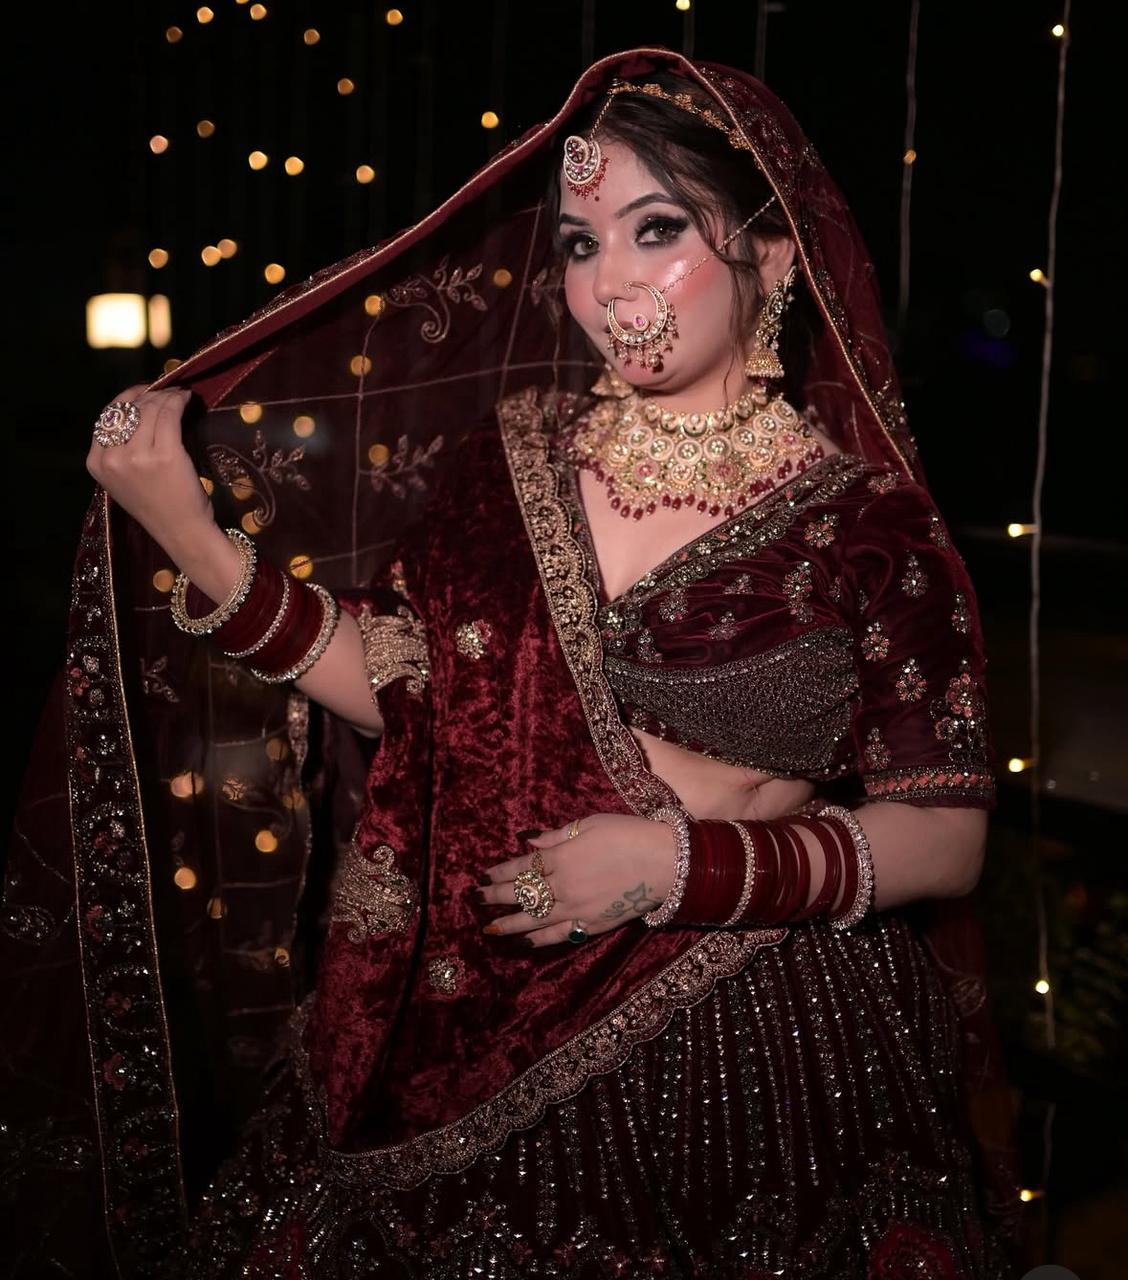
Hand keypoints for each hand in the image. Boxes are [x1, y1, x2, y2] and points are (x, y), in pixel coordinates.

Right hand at [86, 385, 214, 550]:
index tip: (145, 392)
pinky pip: (168, 414)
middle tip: (167, 392)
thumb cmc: (158, 506)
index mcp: (95, 463)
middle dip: (150, 395)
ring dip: (166, 396)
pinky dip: (178, 401)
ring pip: (149, 408)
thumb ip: (120, 448)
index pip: (106, 417)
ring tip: (180, 396)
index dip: (127, 398)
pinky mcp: (164, 454)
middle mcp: (111, 458)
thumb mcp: (124, 478)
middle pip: (128, 409)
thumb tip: (138, 405)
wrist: (181, 532)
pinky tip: (187, 400)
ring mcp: (136, 456)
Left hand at [477, 814, 676, 946]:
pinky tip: (524, 943)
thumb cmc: (630, 834)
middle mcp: (563, 885)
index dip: (500, 871)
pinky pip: (560, 936)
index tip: (483, 875)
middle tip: (476, 900)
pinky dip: (540, 940)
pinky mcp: (592, 925)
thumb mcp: (591, 824)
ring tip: (489, 928)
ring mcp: (577, 908)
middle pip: (521, 893)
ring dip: (508, 924)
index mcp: (561, 857)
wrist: (666, 862)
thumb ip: (557, 836)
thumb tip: (529, 841)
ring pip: (534, 919)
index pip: (522, 866)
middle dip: (495, 896)